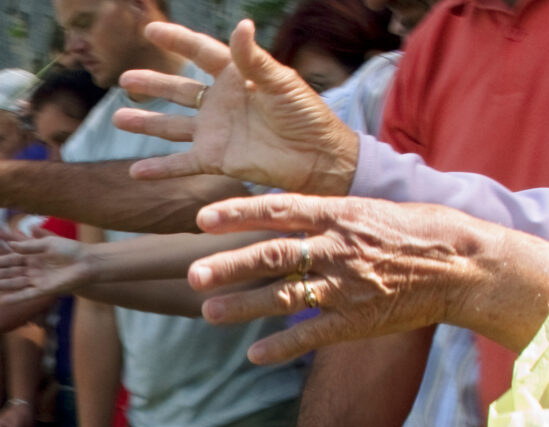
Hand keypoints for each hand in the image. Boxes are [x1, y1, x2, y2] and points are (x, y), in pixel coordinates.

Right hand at [0, 235, 89, 303]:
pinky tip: (2, 300)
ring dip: (2, 285)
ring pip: (15, 283)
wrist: (88, 262)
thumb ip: (30, 246)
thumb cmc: (71, 250)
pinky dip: (14, 298)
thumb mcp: (48, 244)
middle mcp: (33, 269)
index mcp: (33, 256)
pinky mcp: (44, 289)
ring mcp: (38, 280)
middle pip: (10, 272)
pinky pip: (26, 294)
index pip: (11, 258)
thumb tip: (12, 247)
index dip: (0, 260)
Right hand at [112, 20, 357, 195]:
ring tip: (119, 118)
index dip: (177, 41)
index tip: (151, 30)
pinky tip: (136, 172)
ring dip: (147, 123)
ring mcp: (218, 133)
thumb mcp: (282, 83)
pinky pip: (183, 163)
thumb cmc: (308, 116)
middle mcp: (223, 103)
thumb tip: (241, 24)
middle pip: (180, 91)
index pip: (202, 53)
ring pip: (174, 126)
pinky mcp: (219, 160)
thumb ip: (254, 59)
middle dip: (154, 85)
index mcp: (238, 77)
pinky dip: (161, 168)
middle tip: (125, 79)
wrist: (320, 158)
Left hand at [186, 194, 482, 363]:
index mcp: (342, 214)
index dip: (238, 214)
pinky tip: (255, 355)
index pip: (279, 209)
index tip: (203, 219)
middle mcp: (338, 248)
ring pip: (285, 295)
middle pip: (272, 255)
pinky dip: (282, 345)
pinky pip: (313, 334)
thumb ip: (335, 213)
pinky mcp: (360, 320)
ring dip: (244, 305)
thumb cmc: (425, 230)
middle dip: (229, 266)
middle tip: (194, 275)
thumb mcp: (377, 208)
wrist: (465, 266)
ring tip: (209, 313)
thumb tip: (300, 213)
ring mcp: (348, 286)